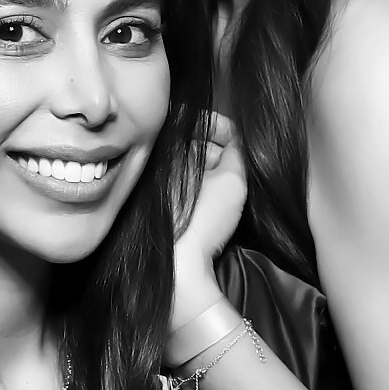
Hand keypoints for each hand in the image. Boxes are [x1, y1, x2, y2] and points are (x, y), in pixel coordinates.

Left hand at [171, 112, 246, 327]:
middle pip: (190, 142)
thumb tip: (234, 142)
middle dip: (216, 148)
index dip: (219, 125)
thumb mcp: (233, 178)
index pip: (192, 120)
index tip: (235, 137)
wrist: (177, 269)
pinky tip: (211, 203)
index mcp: (164, 151)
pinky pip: (179, 185)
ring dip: (209, 168)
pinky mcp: (154, 208)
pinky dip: (197, 186)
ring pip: (185, 165)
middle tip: (236, 162)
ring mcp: (151, 188)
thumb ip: (237, 150)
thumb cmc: (202, 221)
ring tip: (227, 184)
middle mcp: (152, 166)